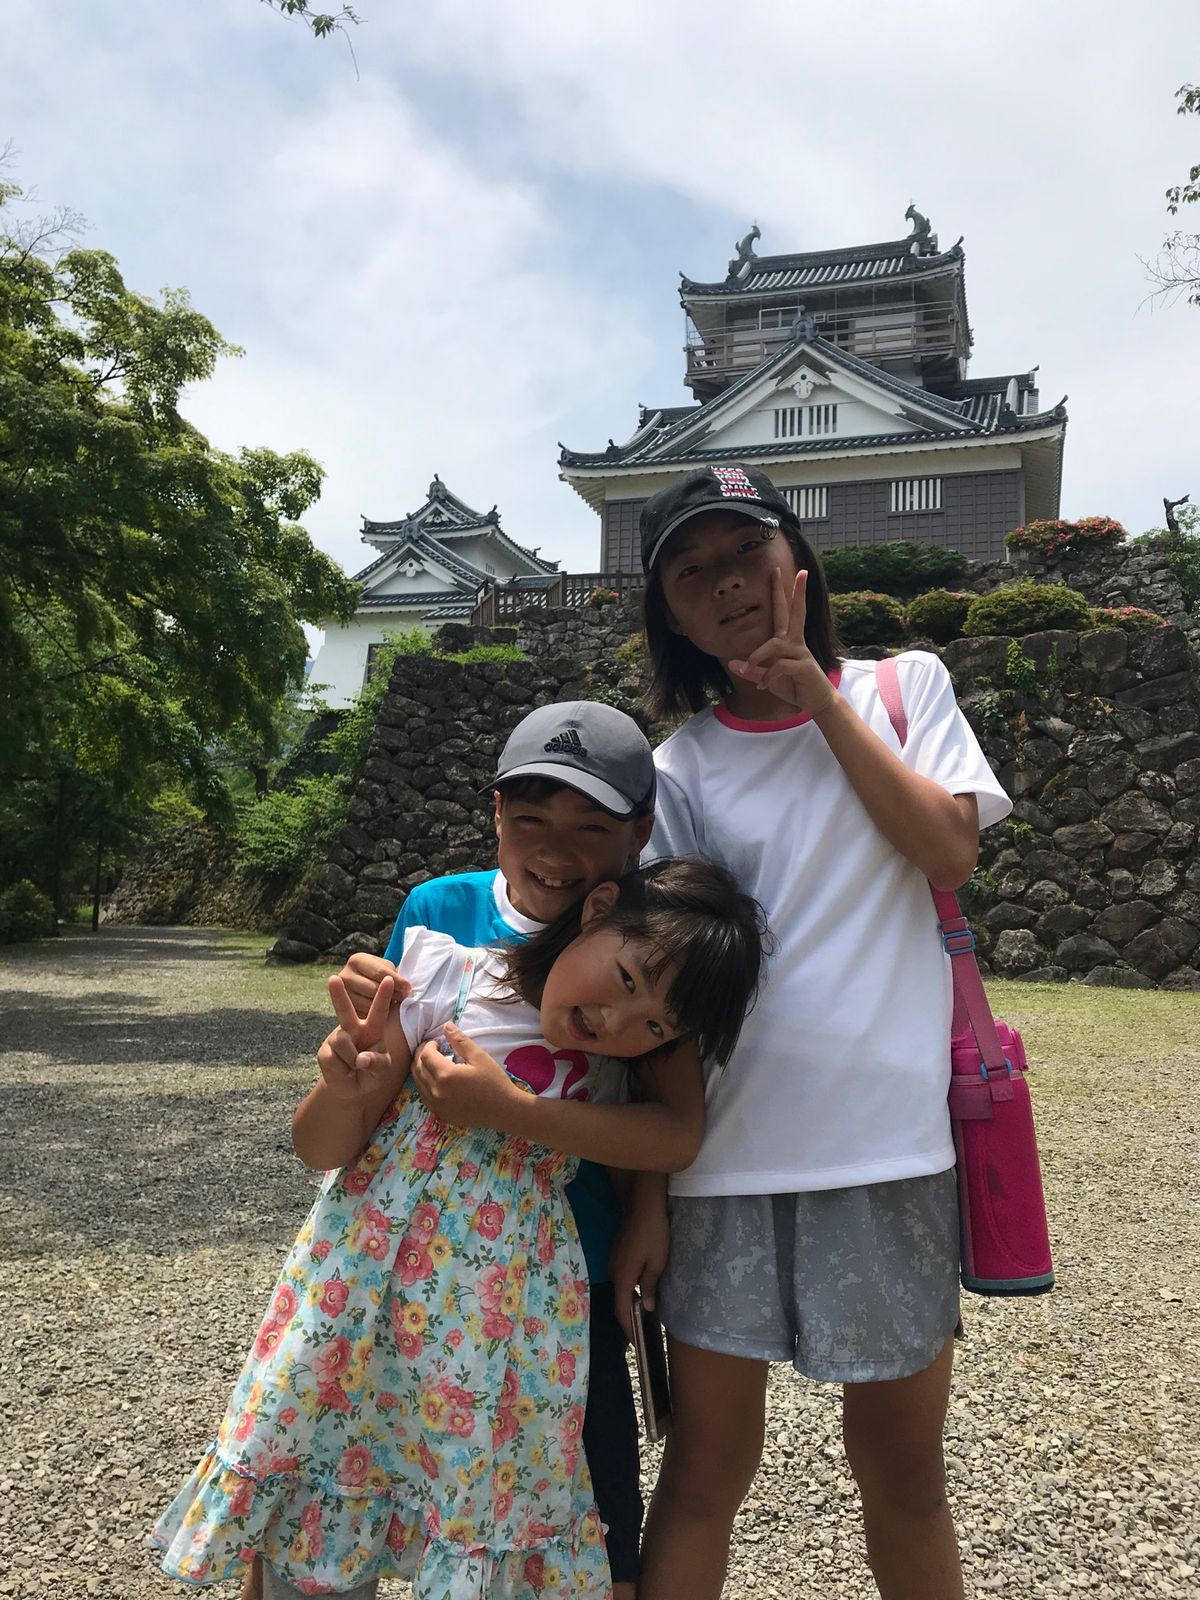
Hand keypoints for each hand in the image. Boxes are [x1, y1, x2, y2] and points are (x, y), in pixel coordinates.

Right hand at [317, 973, 408, 1101]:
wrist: (352, 1090)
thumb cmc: (372, 1074)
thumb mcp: (383, 1070)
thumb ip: (377, 1063)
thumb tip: (361, 1058)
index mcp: (372, 1029)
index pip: (379, 1011)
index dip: (383, 995)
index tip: (389, 978)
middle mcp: (353, 1029)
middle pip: (345, 1010)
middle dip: (338, 994)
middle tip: (334, 978)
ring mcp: (337, 1039)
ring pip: (343, 1042)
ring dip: (351, 1059)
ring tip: (354, 1068)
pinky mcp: (325, 1051)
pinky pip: (334, 1058)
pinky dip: (342, 1069)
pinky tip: (343, 1071)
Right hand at [337, 951, 399, 1019]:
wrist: (361, 991)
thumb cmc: (377, 976)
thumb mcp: (384, 969)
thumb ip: (393, 975)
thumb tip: (405, 988)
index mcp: (357, 960)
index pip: (380, 972)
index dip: (397, 980)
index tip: (408, 987)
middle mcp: (345, 976)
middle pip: (374, 988)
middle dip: (393, 994)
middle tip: (402, 997)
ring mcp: (342, 995)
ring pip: (370, 1004)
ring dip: (386, 1005)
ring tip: (393, 1002)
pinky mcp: (341, 1011)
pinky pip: (365, 1015)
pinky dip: (377, 1014)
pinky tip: (382, 1010)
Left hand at [411, 1023, 523, 1128]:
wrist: (503, 1110)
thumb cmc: (494, 1082)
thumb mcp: (479, 1057)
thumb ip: (460, 1041)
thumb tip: (446, 1026)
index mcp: (446, 1075)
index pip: (425, 1056)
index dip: (428, 1046)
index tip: (437, 1043)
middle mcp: (436, 1092)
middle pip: (417, 1069)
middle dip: (421, 1056)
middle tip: (431, 1049)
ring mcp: (437, 1106)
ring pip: (418, 1084)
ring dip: (421, 1070)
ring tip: (432, 1063)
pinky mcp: (440, 1114)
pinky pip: (424, 1097)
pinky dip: (425, 1085)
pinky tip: (436, 1080)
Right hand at [610, 1183, 670, 1339]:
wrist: (645, 1202)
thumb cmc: (654, 1232)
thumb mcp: (657, 1262)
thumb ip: (649, 1286)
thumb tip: (644, 1307)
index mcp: (622, 1276)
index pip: (621, 1310)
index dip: (628, 1328)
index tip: (635, 1343)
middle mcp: (613, 1269)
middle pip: (618, 1300)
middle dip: (627, 1317)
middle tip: (641, 1332)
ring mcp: (613, 1259)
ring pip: (620, 1287)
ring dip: (628, 1301)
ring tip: (642, 1314)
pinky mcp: (617, 1251)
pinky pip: (621, 1275)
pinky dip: (629, 1287)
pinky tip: (640, 1290)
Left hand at [728, 568, 837, 713]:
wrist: (817, 703)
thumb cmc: (793, 687)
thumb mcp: (767, 679)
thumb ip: (752, 671)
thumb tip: (732, 663)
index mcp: (787, 641)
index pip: (784, 612)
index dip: (782, 592)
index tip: (780, 571)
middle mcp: (795, 642)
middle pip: (795, 612)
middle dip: (795, 591)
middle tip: (796, 570)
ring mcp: (801, 653)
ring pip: (774, 644)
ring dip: (757, 656)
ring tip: (749, 670)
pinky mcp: (804, 666)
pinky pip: (780, 666)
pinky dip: (767, 676)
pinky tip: (762, 686)